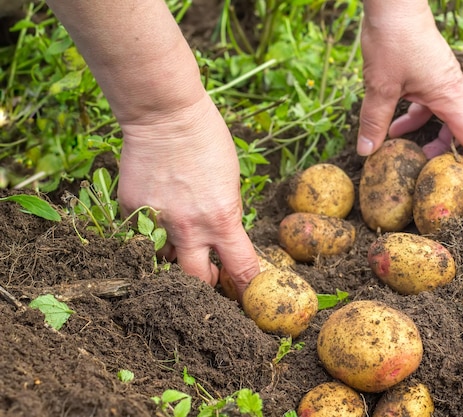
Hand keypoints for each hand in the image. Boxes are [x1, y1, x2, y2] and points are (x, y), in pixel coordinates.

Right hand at [118, 96, 259, 295]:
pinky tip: (158, 207)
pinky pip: (142, 234)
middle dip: (207, 282)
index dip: (246, 284)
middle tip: (210, 273)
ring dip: (176, 253)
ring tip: (180, 231)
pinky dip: (152, 230)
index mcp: (221, 219)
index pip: (241, 268)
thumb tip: (221, 239)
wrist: (165, 115)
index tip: (248, 291)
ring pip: (165, 259)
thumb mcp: (231, 181)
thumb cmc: (206, 141)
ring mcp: (156, 222)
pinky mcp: (131, 211)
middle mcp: (188, 228)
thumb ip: (226, 215)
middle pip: (197, 280)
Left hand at [358, 1, 462, 190]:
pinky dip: (418, 121)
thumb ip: (374, 122)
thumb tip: (366, 153)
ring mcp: (444, 81)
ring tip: (413, 156)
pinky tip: (394, 129)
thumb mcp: (380, 87)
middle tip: (451, 178)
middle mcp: (454, 89)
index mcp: (451, 95)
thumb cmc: (393, 38)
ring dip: (437, 139)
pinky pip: (432, 106)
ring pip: (452, 118)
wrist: (394, 3)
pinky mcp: (431, 75)